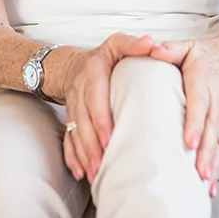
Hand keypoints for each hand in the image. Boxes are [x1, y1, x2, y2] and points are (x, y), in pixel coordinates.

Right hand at [61, 33, 154, 183]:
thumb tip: (151, 44)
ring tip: (95, 173)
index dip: (101, 118)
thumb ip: (133, 44)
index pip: (95, 96)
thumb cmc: (104, 58)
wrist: (73, 65)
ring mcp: (72, 106)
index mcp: (93, 71)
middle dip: (91, 143)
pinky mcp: (69, 119)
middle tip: (103, 163)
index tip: (110, 137)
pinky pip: (67, 139)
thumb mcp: (117, 44)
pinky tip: (81, 172)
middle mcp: (79, 89)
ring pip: (74, 132)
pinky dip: (72, 157)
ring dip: (83, 154)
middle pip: (82, 120)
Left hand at [149, 36, 218, 197]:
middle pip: (212, 128)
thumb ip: (171, 49)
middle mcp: (217, 99)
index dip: (196, 122)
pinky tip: (210, 184)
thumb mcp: (189, 46)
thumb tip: (154, 50)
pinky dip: (217, 165)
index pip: (200, 103)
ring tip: (204, 183)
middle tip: (198, 172)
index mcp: (204, 80)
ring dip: (213, 162)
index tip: (189, 141)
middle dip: (206, 152)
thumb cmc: (209, 54)